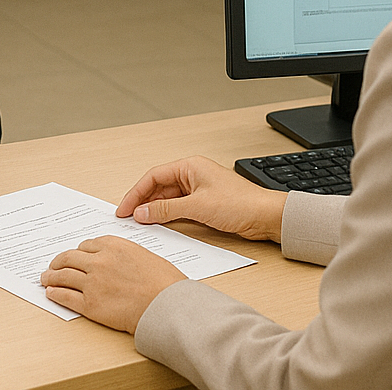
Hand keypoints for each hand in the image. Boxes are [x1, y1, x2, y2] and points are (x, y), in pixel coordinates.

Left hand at [41, 236, 185, 332]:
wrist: (166, 305)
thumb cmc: (164, 282)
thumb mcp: (145, 256)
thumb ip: (125, 255)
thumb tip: (117, 262)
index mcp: (114, 245)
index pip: (86, 245)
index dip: (79, 252)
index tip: (75, 256)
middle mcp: (99, 261)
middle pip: (69, 258)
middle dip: (58, 262)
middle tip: (53, 266)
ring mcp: (92, 283)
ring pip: (63, 276)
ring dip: (51, 277)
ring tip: (45, 278)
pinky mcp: (89, 305)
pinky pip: (65, 297)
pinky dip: (55, 294)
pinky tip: (51, 293)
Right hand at [116, 156, 286, 241]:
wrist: (266, 216)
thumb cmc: (240, 203)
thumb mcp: (197, 207)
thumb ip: (167, 209)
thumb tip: (143, 212)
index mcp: (190, 166)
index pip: (153, 176)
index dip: (136, 193)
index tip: (125, 209)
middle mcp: (193, 175)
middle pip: (159, 187)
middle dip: (143, 202)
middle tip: (129, 218)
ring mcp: (198, 189)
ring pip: (167, 198)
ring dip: (154, 210)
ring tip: (141, 224)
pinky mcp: (204, 203)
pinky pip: (178, 208)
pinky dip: (167, 216)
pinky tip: (160, 225)